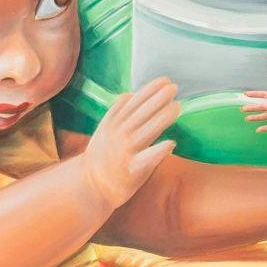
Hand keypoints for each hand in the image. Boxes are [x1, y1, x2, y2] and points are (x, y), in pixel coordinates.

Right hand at [83, 76, 178, 207]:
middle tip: (174, 87)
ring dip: (161, 119)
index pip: (133, 103)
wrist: (89, 186)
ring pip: (145, 133)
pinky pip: (145, 160)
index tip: (164, 80)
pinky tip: (171, 143)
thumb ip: (116, 114)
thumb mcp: (104, 131)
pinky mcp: (130, 172)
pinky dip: (157, 151)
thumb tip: (129, 94)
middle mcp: (117, 136)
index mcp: (112, 125)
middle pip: (140, 115)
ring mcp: (124, 154)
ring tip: (177, 107)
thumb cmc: (102, 157)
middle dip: (157, 99)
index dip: (149, 91)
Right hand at [241, 85, 266, 132]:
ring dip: (256, 117)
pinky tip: (258, 130)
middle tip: (242, 109)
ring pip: (265, 116)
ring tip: (247, 118)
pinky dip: (266, 128)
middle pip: (262, 107)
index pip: (264, 95)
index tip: (245, 94)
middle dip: (252, 108)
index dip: (255, 94)